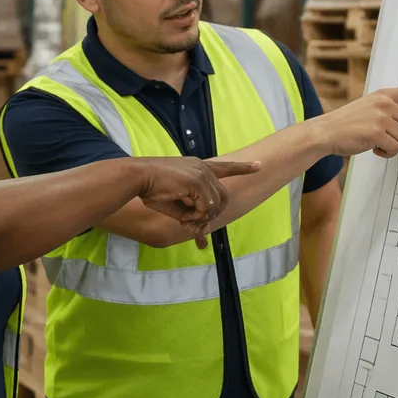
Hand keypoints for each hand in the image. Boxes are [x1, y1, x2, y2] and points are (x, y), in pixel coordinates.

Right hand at [135, 156, 260, 235]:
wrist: (137, 177)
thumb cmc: (149, 188)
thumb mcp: (174, 202)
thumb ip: (190, 213)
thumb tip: (201, 231)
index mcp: (198, 167)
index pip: (226, 167)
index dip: (243, 168)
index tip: (259, 165)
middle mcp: (203, 168)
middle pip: (223, 198)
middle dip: (211, 215)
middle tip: (191, 224)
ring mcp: (202, 173)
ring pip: (215, 205)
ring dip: (201, 217)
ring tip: (183, 218)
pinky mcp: (198, 182)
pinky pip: (206, 208)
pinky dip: (195, 217)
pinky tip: (182, 214)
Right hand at [310, 82, 397, 157]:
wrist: (324, 132)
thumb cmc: (346, 124)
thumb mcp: (367, 108)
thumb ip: (387, 111)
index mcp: (383, 95)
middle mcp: (384, 103)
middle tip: (388, 139)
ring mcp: (381, 117)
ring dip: (393, 146)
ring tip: (375, 143)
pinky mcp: (377, 132)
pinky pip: (395, 148)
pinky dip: (386, 153)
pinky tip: (372, 148)